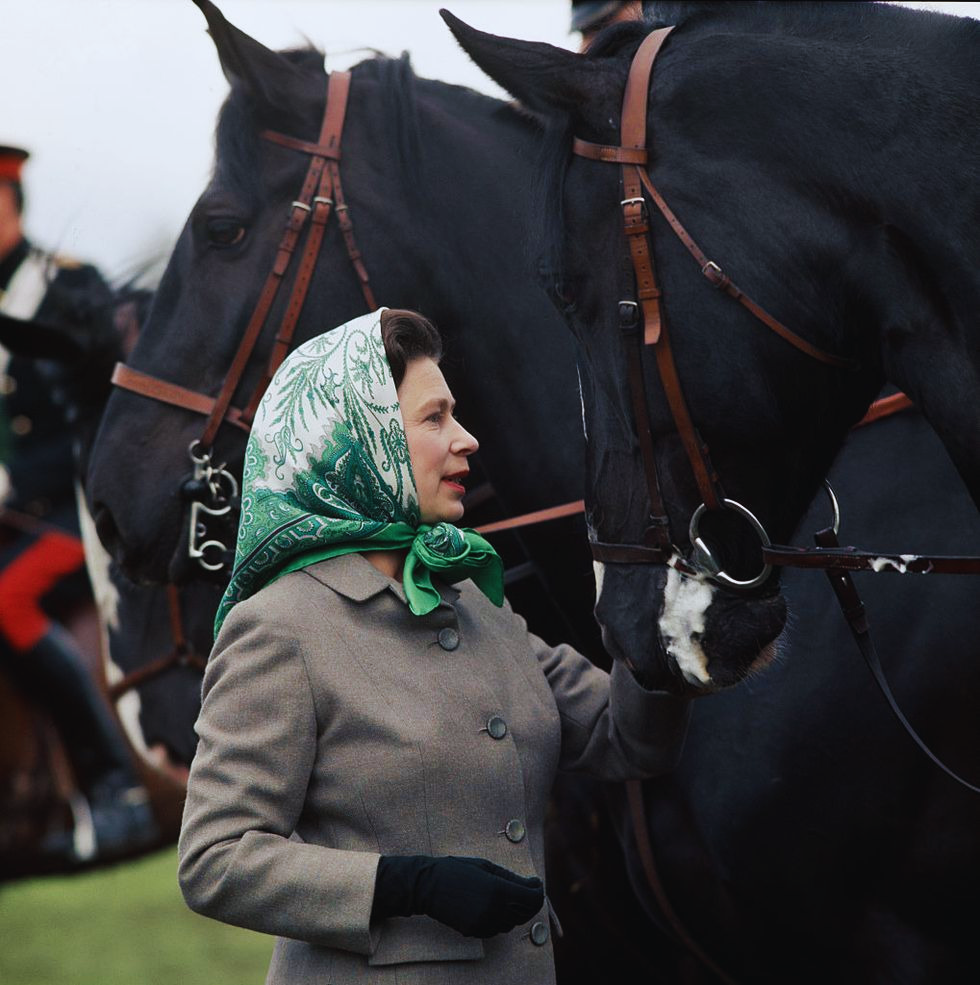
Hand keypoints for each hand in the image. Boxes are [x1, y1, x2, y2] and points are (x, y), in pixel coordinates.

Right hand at [372, 854, 543, 937]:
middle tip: (528, 888)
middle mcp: (494, 911)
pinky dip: (503, 918)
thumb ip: (510, 878)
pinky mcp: (475, 932)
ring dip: (517, 910)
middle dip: (531, 901)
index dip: (538, 891)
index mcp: (498, 891)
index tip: (536, 882)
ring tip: (510, 895)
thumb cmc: (456, 870)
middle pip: (525, 913)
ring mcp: (484, 924)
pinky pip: (497, 928)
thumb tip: (530, 885)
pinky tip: (495, 905)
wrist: (428, 887)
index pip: (531, 899)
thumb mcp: (485, 866)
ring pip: (512, 923)